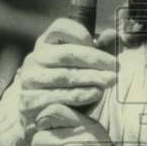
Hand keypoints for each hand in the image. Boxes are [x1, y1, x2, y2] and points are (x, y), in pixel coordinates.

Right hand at [0, 18, 115, 145]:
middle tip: (116, 67)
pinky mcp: (29, 102)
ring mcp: (29, 81)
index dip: (80, 33)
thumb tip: (113, 34)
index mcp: (45, 44)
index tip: (98, 44)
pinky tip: (97, 93)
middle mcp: (34, 59)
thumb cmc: (70, 86)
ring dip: (91, 77)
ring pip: (65, 75)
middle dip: (95, 60)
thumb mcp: (84, 66)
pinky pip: (59, 96)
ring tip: (111, 80)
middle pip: (66, 53)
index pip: (60, 27)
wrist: (46, 118)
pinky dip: (81, 94)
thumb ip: (99, 50)